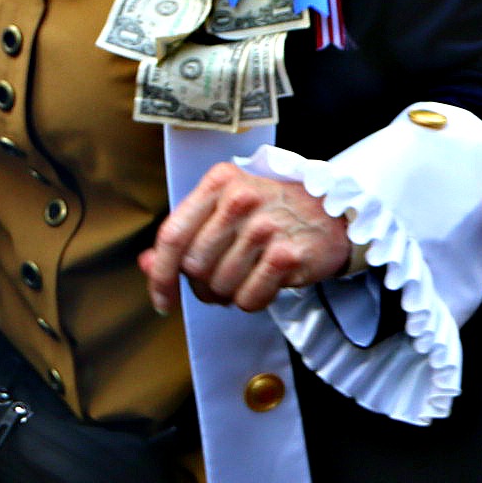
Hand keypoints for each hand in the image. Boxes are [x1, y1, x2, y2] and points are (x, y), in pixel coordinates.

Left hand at [142, 162, 355, 315]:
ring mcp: (266, 224)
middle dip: (203, 284)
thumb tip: (146, 264)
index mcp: (219, 182)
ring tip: (248, 277)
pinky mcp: (288, 253)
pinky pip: (248, 298)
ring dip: (229, 294)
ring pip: (219, 286)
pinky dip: (253, 300)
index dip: (160, 274)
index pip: (172, 235)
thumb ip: (186, 234)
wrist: (335, 216)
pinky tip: (267, 283)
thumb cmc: (274, 214)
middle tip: (223, 281)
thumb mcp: (226, 211)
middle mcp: (241, 198)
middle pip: (194, 266)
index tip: (163, 298)